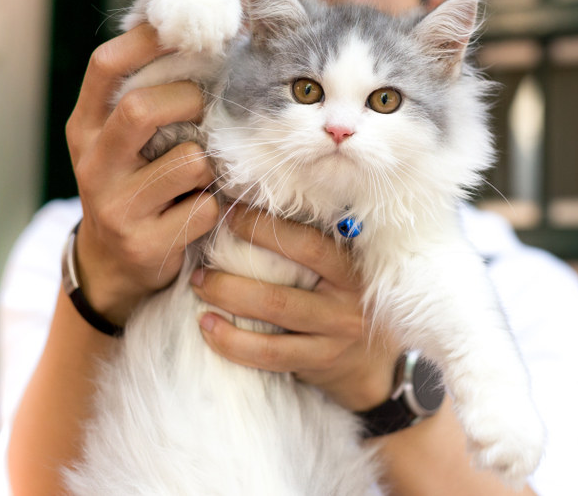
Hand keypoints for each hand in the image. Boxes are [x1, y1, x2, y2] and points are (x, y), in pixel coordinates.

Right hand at [66, 25, 220, 324]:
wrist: (113, 265)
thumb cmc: (135, 184)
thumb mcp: (125, 140)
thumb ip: (148, 93)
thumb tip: (195, 30)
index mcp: (87, 127)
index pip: (105, 67)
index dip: (148, 40)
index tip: (186, 27)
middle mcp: (94, 162)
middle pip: (141, 108)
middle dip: (189, 100)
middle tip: (207, 107)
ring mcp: (116, 205)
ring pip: (188, 161)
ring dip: (211, 161)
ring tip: (205, 171)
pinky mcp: (145, 242)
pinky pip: (205, 207)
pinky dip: (216, 204)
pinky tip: (204, 207)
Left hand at [191, 207, 400, 410]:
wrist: (378, 364)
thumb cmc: (350, 304)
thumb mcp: (346, 273)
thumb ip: (315, 251)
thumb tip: (255, 214)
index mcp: (352, 270)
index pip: (306, 244)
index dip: (263, 228)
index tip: (229, 216)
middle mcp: (347, 303)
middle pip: (280, 290)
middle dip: (230, 278)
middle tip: (199, 268)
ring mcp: (334, 337)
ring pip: (272, 321)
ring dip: (227, 305)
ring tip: (200, 293)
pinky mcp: (318, 362)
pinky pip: (268, 355)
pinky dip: (232, 342)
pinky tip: (208, 329)